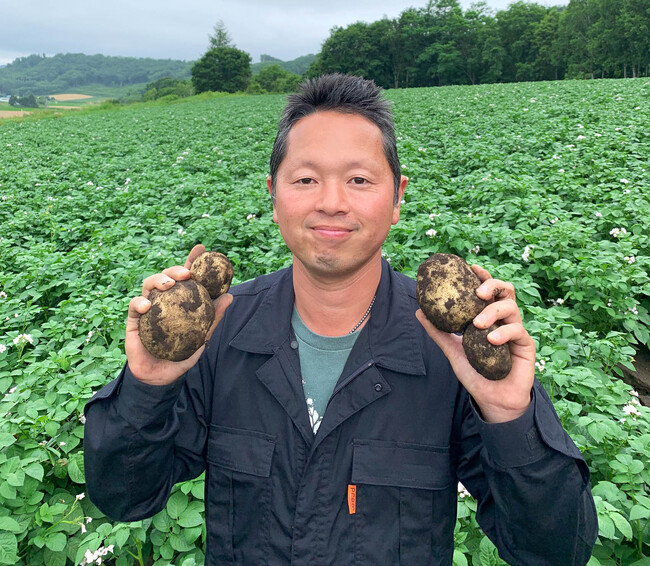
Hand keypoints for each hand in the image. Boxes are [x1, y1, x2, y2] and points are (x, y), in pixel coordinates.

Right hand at [125, 244, 232, 385]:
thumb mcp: (201, 337)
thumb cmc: (181, 355)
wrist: (161, 378)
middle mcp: (164, 301)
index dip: (192, 260)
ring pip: (149, 284)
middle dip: (176, 269)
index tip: (201, 248)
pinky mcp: (134, 320)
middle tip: (186, 273)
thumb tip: (230, 297)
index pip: (186, 277)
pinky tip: (147, 306)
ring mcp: (148, 308)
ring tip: (168, 284)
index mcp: (179, 302)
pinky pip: (134, 305)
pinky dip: (140, 302)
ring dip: (158, 279)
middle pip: (167, 276)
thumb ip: (213, 318)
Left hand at [416, 264, 535, 422]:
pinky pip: (517, 331)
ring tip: (478, 323)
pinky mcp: (525, 344)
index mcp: (488, 317)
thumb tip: (419, 312)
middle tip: (478, 292)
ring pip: (511, 307)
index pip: (488, 290)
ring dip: (493, 311)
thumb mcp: (453, 351)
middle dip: (492, 285)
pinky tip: (491, 339)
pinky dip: (503, 333)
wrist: (492, 400)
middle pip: (505, 291)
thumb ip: (438, 332)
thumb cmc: (476, 373)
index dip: (482, 276)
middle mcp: (504, 320)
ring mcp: (515, 331)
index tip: (471, 267)